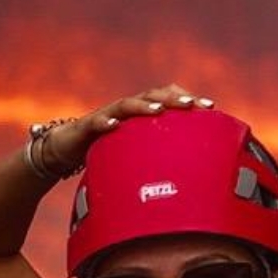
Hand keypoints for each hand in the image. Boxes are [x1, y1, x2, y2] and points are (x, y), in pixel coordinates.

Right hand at [41, 84, 213, 176]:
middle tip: (191, 106)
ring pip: (127, 104)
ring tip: (158, 110)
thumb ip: (157, 160)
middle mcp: (126, 110)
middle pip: (153, 96)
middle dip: (173, 98)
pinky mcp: (87, 126)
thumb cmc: (105, 151)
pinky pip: (96, 122)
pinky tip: (113, 125)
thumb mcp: (136, 156)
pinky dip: (105, 122)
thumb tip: (188, 182)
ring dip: (143, 106)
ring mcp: (107, 115)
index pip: (168, 98)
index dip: (188, 99)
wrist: (67, 148)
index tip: (210, 108)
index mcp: (141, 114)